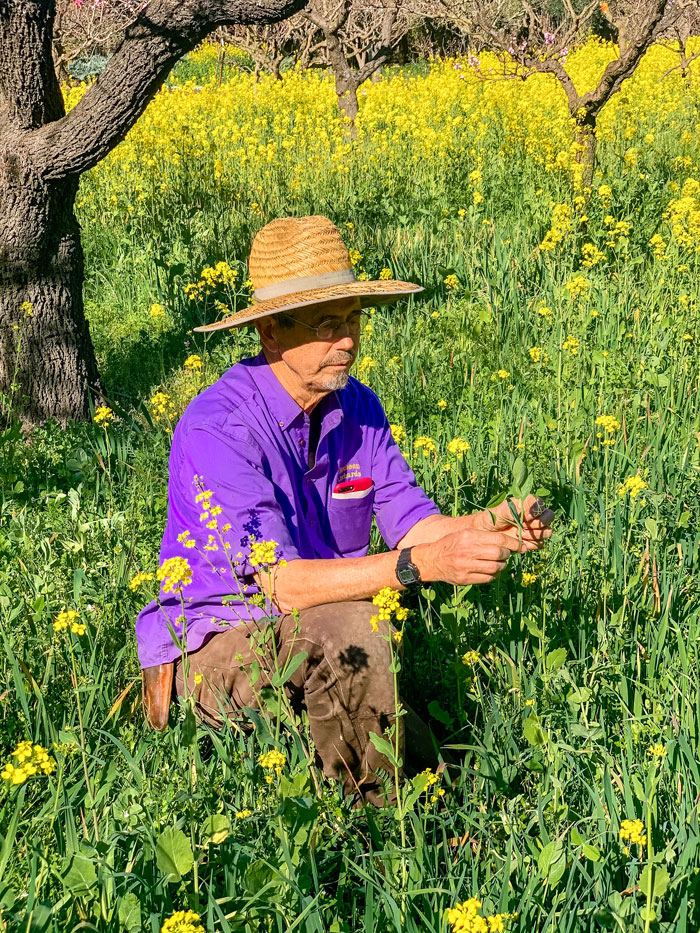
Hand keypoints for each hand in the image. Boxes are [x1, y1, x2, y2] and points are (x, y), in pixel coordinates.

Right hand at [413, 528, 529, 585]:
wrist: (431, 560)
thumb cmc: (451, 544)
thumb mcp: (465, 534)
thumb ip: (484, 537)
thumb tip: (508, 542)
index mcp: (469, 536)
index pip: (499, 539)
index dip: (513, 543)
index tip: (520, 546)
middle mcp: (468, 550)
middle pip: (499, 554)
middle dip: (507, 554)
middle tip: (507, 554)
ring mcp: (466, 566)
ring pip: (495, 568)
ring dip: (502, 566)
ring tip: (499, 563)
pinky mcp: (465, 578)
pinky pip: (488, 578)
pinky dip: (494, 575)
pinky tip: (491, 571)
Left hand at [474, 494, 553, 550]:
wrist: (487, 533)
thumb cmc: (493, 517)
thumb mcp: (501, 510)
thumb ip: (515, 509)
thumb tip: (528, 512)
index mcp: (527, 503)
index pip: (541, 504)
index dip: (536, 511)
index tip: (525, 516)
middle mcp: (534, 515)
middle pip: (549, 517)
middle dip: (538, 523)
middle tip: (523, 527)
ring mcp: (535, 528)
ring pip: (547, 531)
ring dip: (534, 534)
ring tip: (520, 534)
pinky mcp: (533, 541)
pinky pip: (541, 544)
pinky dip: (532, 544)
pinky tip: (521, 542)